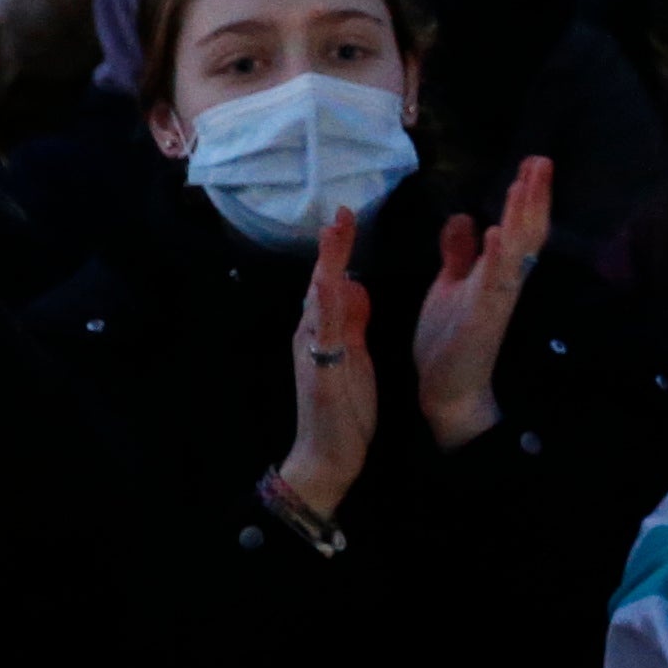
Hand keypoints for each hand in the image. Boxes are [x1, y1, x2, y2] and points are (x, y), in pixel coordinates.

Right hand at [274, 210, 379, 513]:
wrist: (327, 457)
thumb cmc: (343, 409)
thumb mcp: (354, 356)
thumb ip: (352, 320)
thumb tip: (355, 284)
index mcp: (324, 330)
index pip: (331, 281)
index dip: (339, 249)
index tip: (348, 217)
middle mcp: (312, 334)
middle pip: (321, 281)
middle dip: (332, 246)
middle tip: (342, 210)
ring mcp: (313, 350)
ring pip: (318, 299)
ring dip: (327, 263)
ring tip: (335, 230)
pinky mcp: (320, 370)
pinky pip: (325, 332)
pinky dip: (329, 304)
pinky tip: (333, 283)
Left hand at [415, 154, 550, 445]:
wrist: (446, 389)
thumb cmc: (448, 342)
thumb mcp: (449, 286)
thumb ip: (459, 254)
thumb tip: (466, 217)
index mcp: (494, 273)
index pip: (517, 227)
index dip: (526, 197)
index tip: (532, 164)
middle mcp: (503, 283)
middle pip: (526, 232)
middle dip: (533, 196)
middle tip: (541, 160)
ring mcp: (497, 300)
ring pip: (517, 251)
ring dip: (521, 216)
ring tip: (526, 183)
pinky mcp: (484, 319)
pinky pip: (494, 284)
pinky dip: (497, 257)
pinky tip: (496, 232)